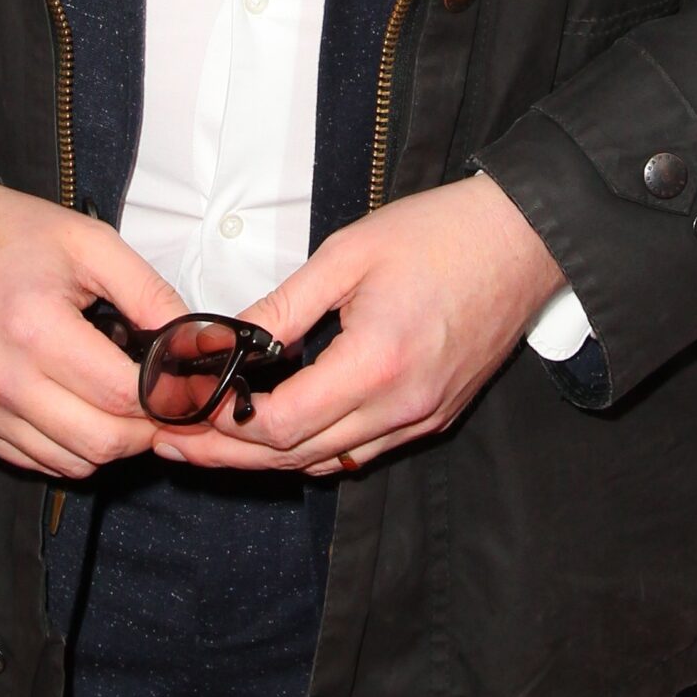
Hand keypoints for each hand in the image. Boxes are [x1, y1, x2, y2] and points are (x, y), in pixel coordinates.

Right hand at [0, 180, 187, 481]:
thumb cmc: (6, 232)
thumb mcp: (89, 242)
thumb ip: (148, 291)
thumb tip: (192, 339)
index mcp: (36, 329)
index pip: (124, 397)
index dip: (167, 397)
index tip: (183, 384)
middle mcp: (2, 379)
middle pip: (100, 443)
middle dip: (143, 429)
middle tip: (157, 398)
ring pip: (70, 463)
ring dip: (107, 442)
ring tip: (117, 400)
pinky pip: (33, 461)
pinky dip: (66, 447)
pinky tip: (76, 407)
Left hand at [152, 175, 566, 477]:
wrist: (523, 240)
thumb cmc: (441, 234)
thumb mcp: (348, 255)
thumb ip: (284, 305)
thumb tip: (225, 340)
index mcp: (378, 363)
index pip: (281, 425)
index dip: (223, 425)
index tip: (182, 410)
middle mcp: (403, 407)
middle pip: (297, 457)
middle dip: (229, 454)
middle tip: (173, 442)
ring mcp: (423, 419)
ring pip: (329, 462)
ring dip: (269, 455)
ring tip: (214, 439)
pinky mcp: (435, 416)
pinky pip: (363, 449)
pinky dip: (316, 445)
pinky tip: (282, 426)